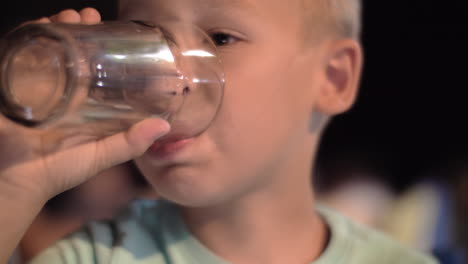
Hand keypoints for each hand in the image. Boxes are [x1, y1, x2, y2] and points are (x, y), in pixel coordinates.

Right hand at [0, 9, 169, 262]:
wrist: (15, 182)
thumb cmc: (59, 172)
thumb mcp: (100, 156)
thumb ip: (129, 144)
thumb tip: (165, 126)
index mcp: (81, 103)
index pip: (94, 66)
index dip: (102, 47)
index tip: (112, 31)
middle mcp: (60, 91)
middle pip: (70, 51)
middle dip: (79, 30)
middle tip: (89, 16)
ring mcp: (35, 86)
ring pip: (47, 47)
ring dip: (57, 28)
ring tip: (68, 16)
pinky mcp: (12, 86)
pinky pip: (18, 55)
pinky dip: (28, 37)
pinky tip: (41, 26)